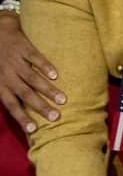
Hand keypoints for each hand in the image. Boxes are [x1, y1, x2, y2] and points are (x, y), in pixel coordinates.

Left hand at [0, 14, 63, 133]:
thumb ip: (3, 89)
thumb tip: (16, 107)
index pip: (11, 104)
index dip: (21, 117)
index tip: (34, 129)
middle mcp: (7, 73)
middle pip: (24, 93)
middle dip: (40, 106)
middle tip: (55, 116)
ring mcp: (15, 60)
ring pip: (31, 78)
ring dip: (47, 89)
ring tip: (63, 99)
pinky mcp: (22, 46)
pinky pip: (34, 57)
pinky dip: (45, 66)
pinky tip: (56, 75)